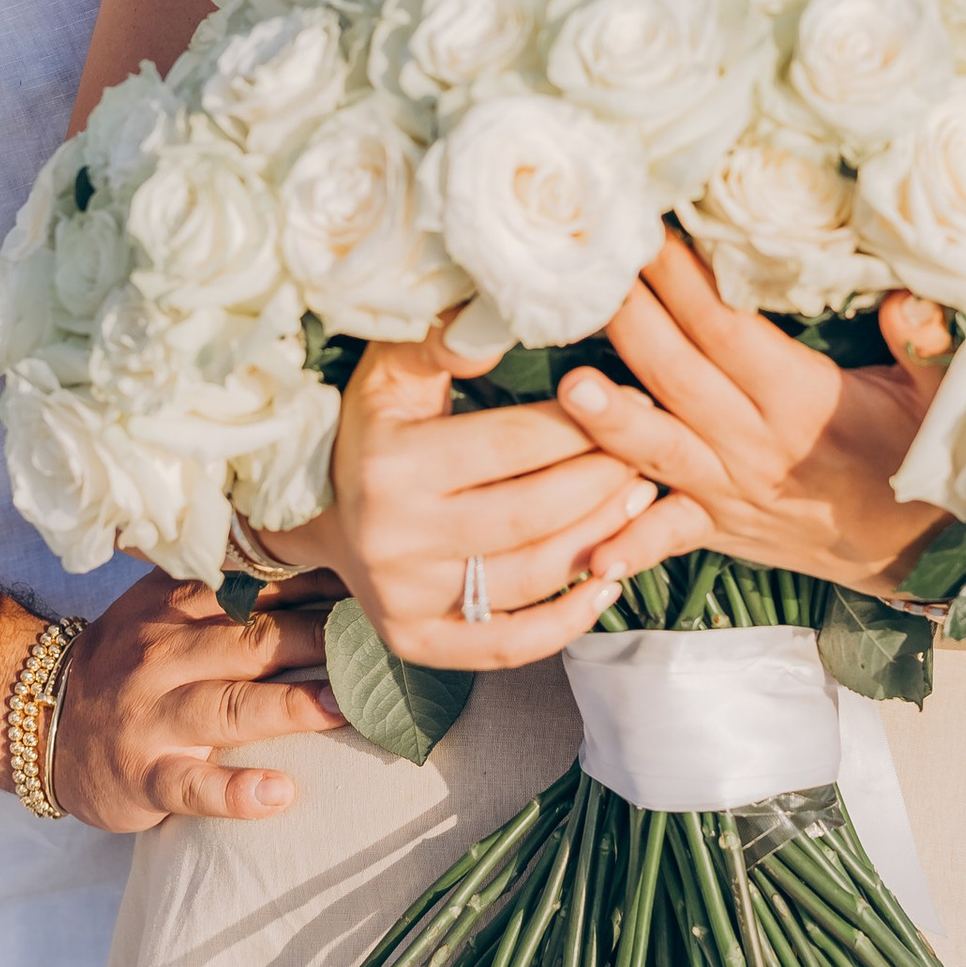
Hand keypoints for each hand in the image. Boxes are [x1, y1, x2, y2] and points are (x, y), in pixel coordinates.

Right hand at [49, 575, 342, 831]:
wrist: (38, 719)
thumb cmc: (129, 663)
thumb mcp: (163, 611)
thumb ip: (227, 589)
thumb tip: (325, 569)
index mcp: (175, 608)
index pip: (254, 590)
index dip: (314, 587)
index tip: (368, 588)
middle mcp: (164, 656)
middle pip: (249, 642)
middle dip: (315, 640)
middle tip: (375, 646)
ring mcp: (153, 718)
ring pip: (227, 708)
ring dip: (287, 706)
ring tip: (341, 707)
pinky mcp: (144, 775)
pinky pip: (191, 785)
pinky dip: (235, 792)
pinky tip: (277, 793)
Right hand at [275, 319, 714, 671]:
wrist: (317, 514)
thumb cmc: (372, 431)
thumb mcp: (390, 373)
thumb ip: (440, 344)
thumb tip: (492, 321)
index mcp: (391, 464)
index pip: (511, 444)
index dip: (581, 424)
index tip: (628, 405)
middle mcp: (393, 538)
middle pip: (531, 514)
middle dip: (603, 481)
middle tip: (647, 454)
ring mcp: (404, 599)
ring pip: (531, 576)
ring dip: (600, 539)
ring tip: (639, 501)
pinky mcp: (417, 642)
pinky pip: (507, 645)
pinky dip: (567, 622)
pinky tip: (605, 584)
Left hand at [558, 246, 954, 593]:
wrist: (923, 553)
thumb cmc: (923, 457)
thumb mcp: (941, 396)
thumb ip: (924, 345)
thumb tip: (906, 298)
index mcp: (805, 401)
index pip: (730, 330)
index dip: (685, 282)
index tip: (648, 234)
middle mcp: (758, 445)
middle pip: (680, 376)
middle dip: (631, 322)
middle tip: (587, 276)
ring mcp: (732, 491)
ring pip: (661, 450)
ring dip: (612, 421)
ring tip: (568, 388)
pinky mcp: (719, 527)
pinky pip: (669, 535)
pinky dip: (631, 543)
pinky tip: (589, 550)